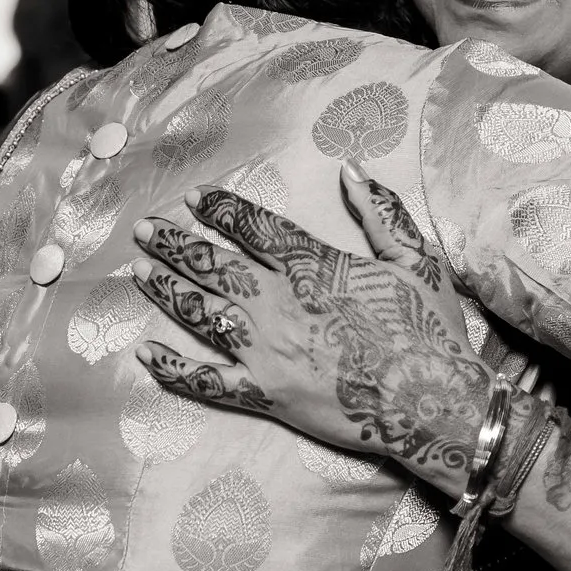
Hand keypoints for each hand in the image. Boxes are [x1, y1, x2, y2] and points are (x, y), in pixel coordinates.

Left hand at [131, 163, 492, 495]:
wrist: (432, 401)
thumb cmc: (429, 331)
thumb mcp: (416, 259)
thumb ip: (380, 211)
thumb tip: (351, 169)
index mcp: (313, 265)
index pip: (255, 227)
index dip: (221, 209)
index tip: (194, 197)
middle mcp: (278, 301)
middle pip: (214, 265)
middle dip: (175, 243)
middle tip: (145, 229)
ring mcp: (265, 349)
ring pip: (200, 313)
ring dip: (166, 290)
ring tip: (138, 271)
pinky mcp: (264, 393)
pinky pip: (208, 380)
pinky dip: (173, 368)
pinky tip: (145, 354)